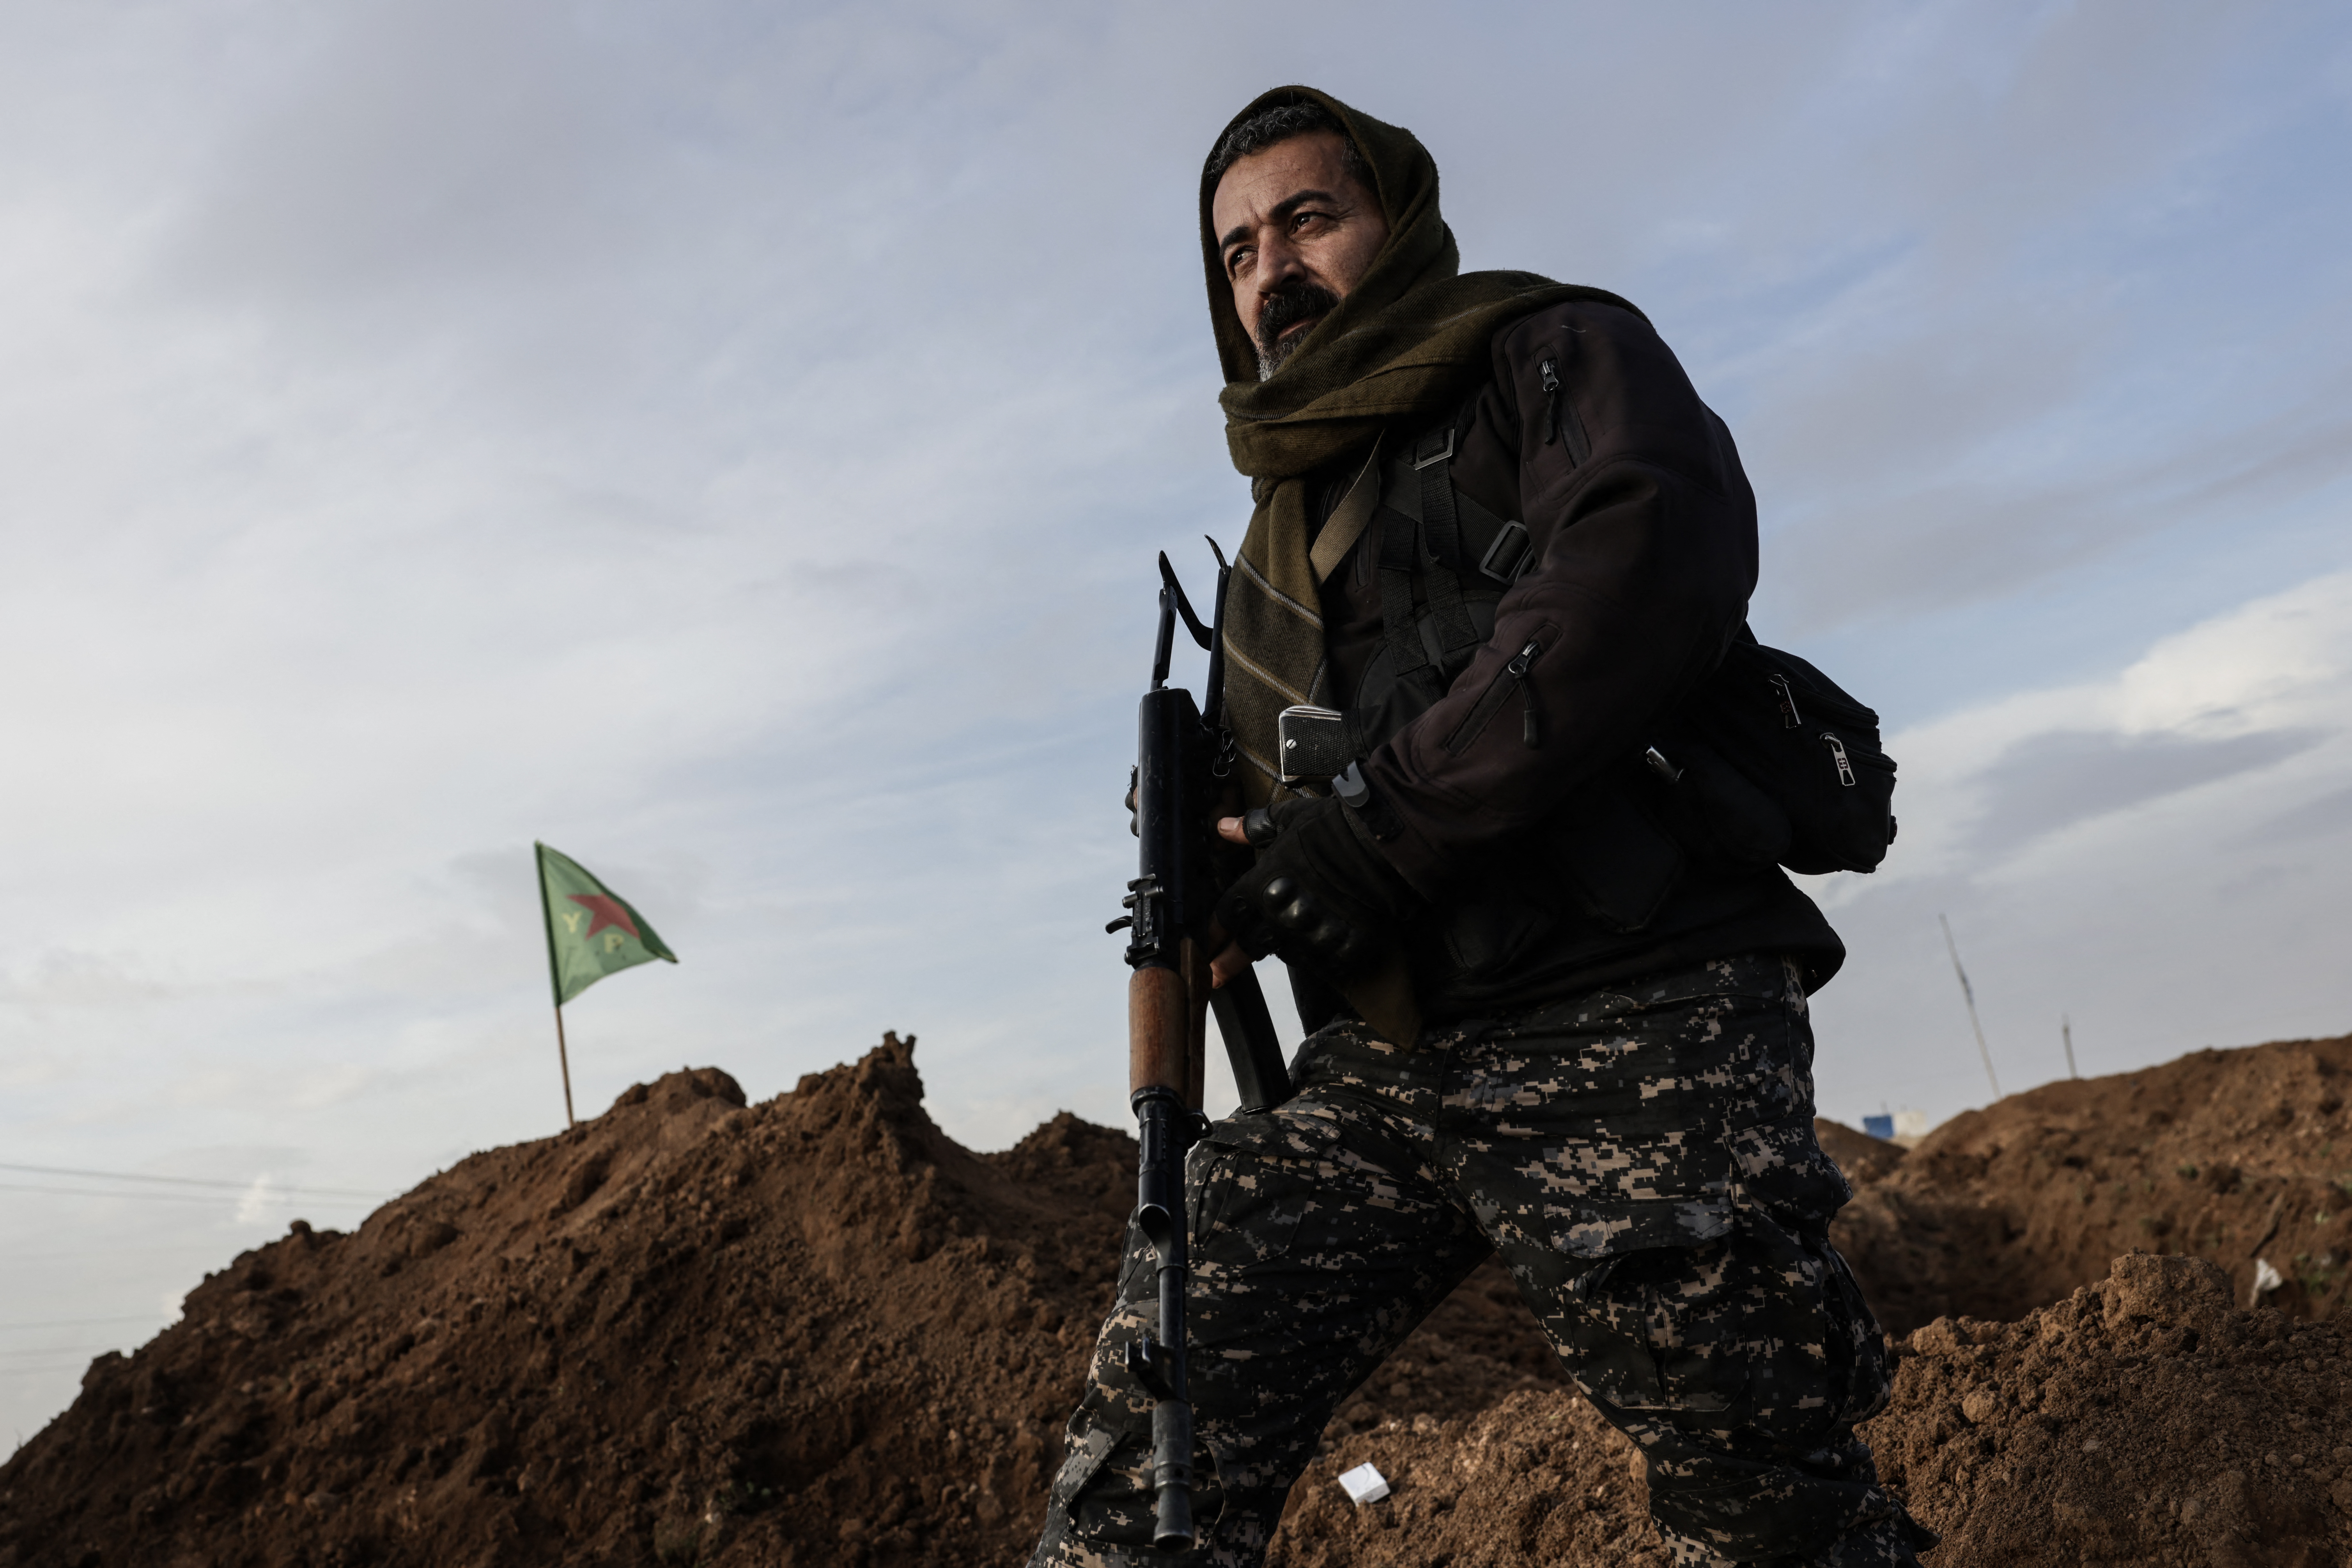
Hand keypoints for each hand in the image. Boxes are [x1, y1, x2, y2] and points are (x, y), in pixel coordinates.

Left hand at [1210, 794, 1420, 989]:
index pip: (1227, 915)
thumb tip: (1224, 826)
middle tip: (1214, 978)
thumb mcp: (1290, 820)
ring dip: (1285, 948)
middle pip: (1248, 945)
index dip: (1214, 934)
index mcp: (1261, 885)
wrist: (1384, 846)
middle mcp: (1278, 916)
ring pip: (1286, 953)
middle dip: (1228, 963)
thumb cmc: (1336, 828)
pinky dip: (1321, 954)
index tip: (1202, 949)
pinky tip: (1326, 944)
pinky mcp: (1339, 951)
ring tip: (1292, 940)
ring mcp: (1308, 937)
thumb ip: (1255, 827)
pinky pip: (1323, 962)